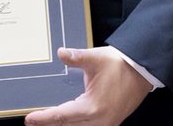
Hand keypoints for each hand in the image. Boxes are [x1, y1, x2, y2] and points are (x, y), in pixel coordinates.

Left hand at [23, 46, 150, 125]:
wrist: (142, 72)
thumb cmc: (119, 65)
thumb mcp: (96, 58)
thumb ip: (76, 57)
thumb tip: (60, 53)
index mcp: (92, 107)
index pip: (61, 116)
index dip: (44, 119)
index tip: (30, 120)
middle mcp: (99, 120)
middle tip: (33, 123)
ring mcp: (106, 124)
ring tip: (47, 123)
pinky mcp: (110, 123)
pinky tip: (67, 122)